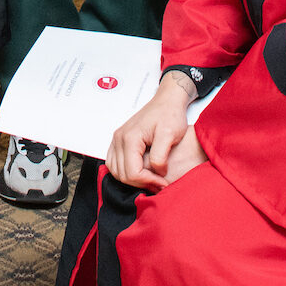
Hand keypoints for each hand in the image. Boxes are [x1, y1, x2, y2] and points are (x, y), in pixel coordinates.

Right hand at [107, 74, 196, 189]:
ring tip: (151, 180)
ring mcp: (117, 140)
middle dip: (141, 183)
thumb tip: (157, 173)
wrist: (167, 102)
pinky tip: (142, 173)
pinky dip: (126, 172)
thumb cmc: (170, 115)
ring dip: (132, 180)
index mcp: (130, 137)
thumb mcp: (170, 134)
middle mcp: (119, 139)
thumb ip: (161, 156)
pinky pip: (115, 164)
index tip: (163, 182)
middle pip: (122, 174)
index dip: (148, 181)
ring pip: (116, 171)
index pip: (132, 172)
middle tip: (159, 184)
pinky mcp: (120, 142)